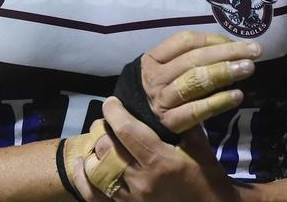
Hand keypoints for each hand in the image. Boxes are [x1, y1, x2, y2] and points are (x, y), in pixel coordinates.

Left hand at [69, 97, 238, 201]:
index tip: (112, 102)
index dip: (114, 112)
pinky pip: (93, 195)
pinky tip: (82, 163)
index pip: (126, 130)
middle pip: (107, 147)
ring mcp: (130, 198)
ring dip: (93, 151)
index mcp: (160, 161)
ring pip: (96, 170)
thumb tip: (165, 95)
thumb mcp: (198, 145)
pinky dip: (82, 178)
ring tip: (100, 140)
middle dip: (103, 128)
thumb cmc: (204, 175)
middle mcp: (141, 180)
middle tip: (107, 120)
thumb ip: (181, 120)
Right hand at [140, 30, 260, 132]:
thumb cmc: (160, 90)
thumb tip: (231, 47)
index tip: (236, 41)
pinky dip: (218, 102)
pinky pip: (196, 111)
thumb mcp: (166, 69)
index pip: (185, 41)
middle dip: (226, 53)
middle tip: (254, 51)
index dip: (213, 39)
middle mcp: (154, 78)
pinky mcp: (170, 123)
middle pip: (193, 59)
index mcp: (152, 59)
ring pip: (194, 82)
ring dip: (224, 73)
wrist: (138, 124)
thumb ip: (189, 58)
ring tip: (248, 68)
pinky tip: (237, 96)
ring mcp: (161, 101)